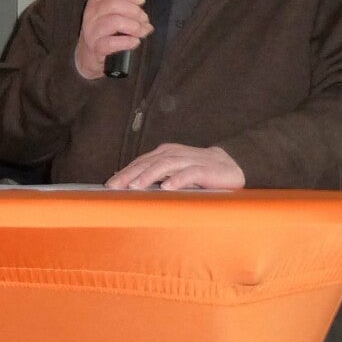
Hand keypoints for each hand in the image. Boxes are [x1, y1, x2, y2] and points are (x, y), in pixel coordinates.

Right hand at [75, 0, 153, 79]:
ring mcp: (91, 31)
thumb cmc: (103, 34)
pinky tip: (135, 42)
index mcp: (95, 2)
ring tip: (142, 32)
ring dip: (133, 26)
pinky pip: (112, 42)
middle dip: (134, 11)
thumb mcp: (110, 17)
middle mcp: (91, 14)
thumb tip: (146, 21)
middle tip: (144, 20)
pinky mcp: (94, 48)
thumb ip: (127, 13)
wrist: (86, 58)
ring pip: (114, 22)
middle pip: (114, 4)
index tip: (141, 1)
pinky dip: (127, 41)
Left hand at [106, 143, 245, 191]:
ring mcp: (190, 160)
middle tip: (115, 186)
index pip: (141, 162)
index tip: (109, 185)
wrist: (232, 166)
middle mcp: (175, 154)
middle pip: (149, 162)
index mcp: (165, 154)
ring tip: (135, 187)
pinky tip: (167, 188)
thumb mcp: (173, 173)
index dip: (125, 172)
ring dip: (149, 175)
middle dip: (130, 174)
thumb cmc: (198, 172)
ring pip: (166, 165)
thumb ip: (154, 176)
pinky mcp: (206, 169)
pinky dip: (178, 180)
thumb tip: (127, 183)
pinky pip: (190, 173)